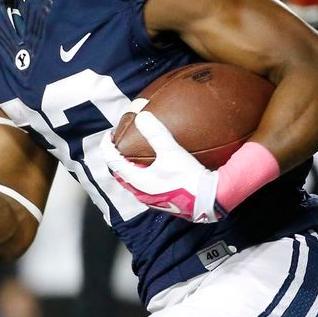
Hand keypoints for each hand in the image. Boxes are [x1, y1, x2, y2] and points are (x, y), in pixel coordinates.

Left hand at [101, 110, 222, 222]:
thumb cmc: (189, 178)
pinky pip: (144, 185)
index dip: (107, 147)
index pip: (113, 162)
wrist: (210, 201)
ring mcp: (151, 199)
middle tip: (120, 142)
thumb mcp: (172, 152)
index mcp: (138, 181)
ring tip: (134, 153)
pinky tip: (154, 166)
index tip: (109, 134)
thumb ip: (156, 134)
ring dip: (129, 166)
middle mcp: (140, 193)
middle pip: (120, 173)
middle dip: (117, 157)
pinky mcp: (162, 201)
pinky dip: (142, 172)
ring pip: (132, 181)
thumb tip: (142, 115)